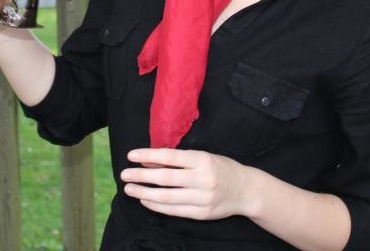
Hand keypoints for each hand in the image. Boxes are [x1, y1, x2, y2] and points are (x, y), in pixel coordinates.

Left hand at [119, 148, 255, 220]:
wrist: (245, 190)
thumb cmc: (221, 168)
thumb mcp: (201, 157)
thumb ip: (176, 160)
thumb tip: (147, 160)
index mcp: (202, 160)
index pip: (170, 156)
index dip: (148, 155)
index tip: (131, 155)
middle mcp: (203, 179)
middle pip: (166, 178)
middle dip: (142, 176)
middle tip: (124, 175)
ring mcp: (203, 198)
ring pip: (167, 197)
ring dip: (144, 193)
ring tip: (129, 188)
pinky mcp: (202, 213)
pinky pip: (174, 211)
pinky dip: (157, 206)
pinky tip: (145, 200)